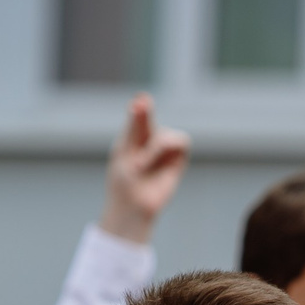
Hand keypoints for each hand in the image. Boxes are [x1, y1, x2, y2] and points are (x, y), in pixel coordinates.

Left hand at [98, 93, 191, 243]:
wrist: (133, 206)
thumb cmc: (123, 180)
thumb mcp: (125, 150)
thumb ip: (135, 125)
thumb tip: (141, 98)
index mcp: (134, 134)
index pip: (139, 112)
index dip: (140, 106)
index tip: (139, 100)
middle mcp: (150, 137)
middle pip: (149, 118)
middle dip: (143, 118)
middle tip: (136, 119)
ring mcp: (165, 148)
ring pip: (165, 134)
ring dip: (153, 147)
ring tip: (138, 164)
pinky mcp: (178, 158)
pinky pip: (181, 141)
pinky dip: (167, 147)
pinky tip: (153, 160)